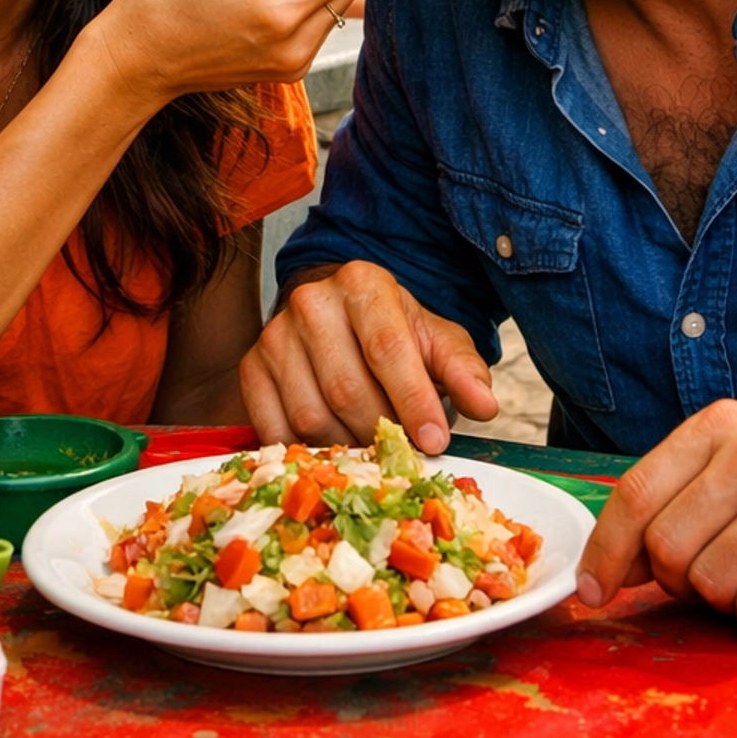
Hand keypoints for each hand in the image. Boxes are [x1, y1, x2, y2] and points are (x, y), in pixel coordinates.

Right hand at [241, 259, 497, 455]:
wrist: (337, 316)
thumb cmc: (393, 331)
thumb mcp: (435, 340)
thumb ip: (462, 370)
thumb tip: (486, 405)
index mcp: (362, 283)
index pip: (387, 348)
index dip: (412, 400)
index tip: (435, 442)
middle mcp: (311, 301)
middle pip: (346, 388)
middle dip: (382, 432)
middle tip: (404, 454)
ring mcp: (274, 334)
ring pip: (311, 414)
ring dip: (347, 444)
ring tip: (371, 447)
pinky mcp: (251, 368)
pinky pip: (276, 428)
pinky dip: (308, 451)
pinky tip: (334, 448)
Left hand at [576, 400, 736, 631]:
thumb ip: (682, 498)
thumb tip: (610, 564)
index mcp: (724, 425)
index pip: (635, 493)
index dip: (605, 553)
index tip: (594, 592)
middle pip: (665, 548)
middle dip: (678, 583)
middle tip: (716, 580)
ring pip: (709, 585)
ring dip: (729, 602)